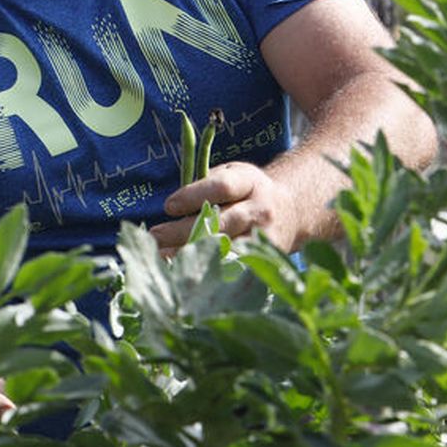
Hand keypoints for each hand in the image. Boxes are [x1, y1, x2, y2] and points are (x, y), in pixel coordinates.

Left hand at [151, 161, 296, 257]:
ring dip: (192, 253)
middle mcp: (260, 210)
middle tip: (156, 236)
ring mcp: (265, 237)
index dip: (193, 196)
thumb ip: (205, 186)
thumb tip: (171, 208)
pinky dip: (208, 269)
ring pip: (225, 248)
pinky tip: (185, 271)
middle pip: (220, 221)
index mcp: (250, 182)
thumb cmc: (247, 192)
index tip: (168, 206)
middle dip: (184, 230)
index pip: (221, 187)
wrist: (291, 211)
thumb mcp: (231, 175)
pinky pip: (233, 266)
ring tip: (163, 256)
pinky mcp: (264, 259)